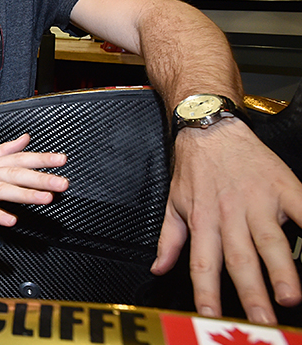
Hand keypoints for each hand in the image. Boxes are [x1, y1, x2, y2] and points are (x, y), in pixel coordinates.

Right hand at [0, 133, 68, 225]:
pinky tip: (9, 220)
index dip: (42, 159)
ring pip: (2, 189)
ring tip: (44, 198)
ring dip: (24, 194)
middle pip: (16, 173)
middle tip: (61, 182)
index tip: (62, 160)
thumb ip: (6, 149)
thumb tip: (26, 139)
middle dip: (40, 178)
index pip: (21, 158)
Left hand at [151, 120, 301, 323]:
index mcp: (203, 221)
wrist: (210, 127)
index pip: (203, 264)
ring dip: (280, 270)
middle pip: (240, 259)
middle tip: (262, 320)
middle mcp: (229, 214)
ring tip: (290, 295)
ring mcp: (258, 200)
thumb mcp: (173, 203)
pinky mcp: (283, 186)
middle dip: (252, 292)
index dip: (206, 292)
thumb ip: (169, 240)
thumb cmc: (194, 168)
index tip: (212, 316)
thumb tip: (158, 269)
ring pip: (270, 240)